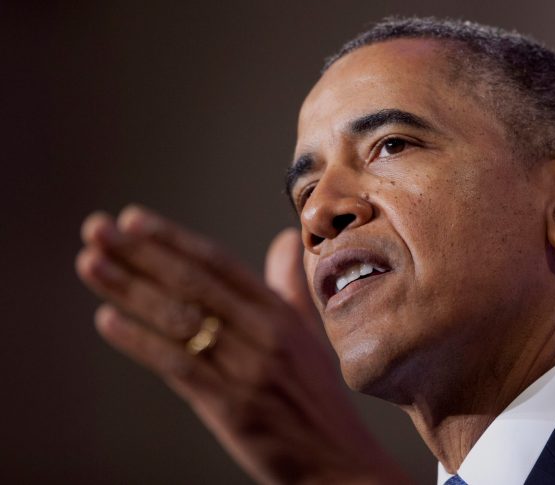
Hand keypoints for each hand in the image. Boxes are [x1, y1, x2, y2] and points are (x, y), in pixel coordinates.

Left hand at [76, 205, 409, 483]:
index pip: (220, 263)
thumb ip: (290, 286)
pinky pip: (179, 366)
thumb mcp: (310, 335)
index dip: (174, 239)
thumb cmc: (317, 397)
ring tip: (91, 264)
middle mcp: (266, 334)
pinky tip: (108, 320)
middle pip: (193, 284)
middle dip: (140, 254)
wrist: (339, 460)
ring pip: (180, 320)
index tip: (134, 218)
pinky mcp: (233, 407)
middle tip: (97, 229)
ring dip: (130, 290)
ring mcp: (249, 370)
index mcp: (282, 314)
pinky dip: (140, 341)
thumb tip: (283, 241)